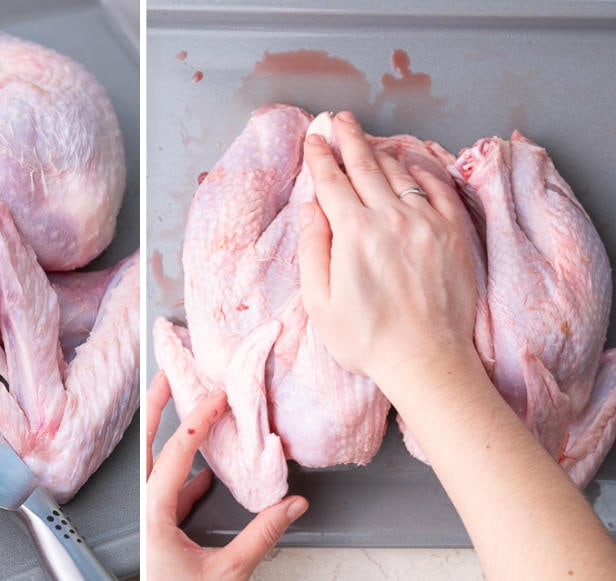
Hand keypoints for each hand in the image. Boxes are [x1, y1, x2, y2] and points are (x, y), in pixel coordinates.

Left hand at [146, 372, 307, 579]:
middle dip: (155, 405)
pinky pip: (168, 489)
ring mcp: (149, 517)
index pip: (173, 455)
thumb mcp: (227, 573)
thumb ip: (261, 536)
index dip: (196, 420)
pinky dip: (186, 471)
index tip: (216, 397)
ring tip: (191, 408)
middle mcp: (145, 509)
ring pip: (155, 464)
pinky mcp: (159, 528)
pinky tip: (206, 468)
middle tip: (167, 373)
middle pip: (146, 446)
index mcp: (154, 515)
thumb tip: (291, 505)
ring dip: (172, 433)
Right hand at [297, 111, 477, 381]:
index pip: (331, 181)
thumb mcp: (319, 302)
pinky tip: (412, 158)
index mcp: (352, 233)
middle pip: (365, 166)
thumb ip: (312, 249)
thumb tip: (310, 208)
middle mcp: (389, 218)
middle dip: (348, 139)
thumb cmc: (366, 338)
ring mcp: (425, 222)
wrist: (426, 359)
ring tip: (367, 139)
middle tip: (339, 120)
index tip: (314, 138)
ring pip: (399, 172)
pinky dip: (422, 167)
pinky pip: (437, 187)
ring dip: (380, 151)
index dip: (320, 156)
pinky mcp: (451, 232)